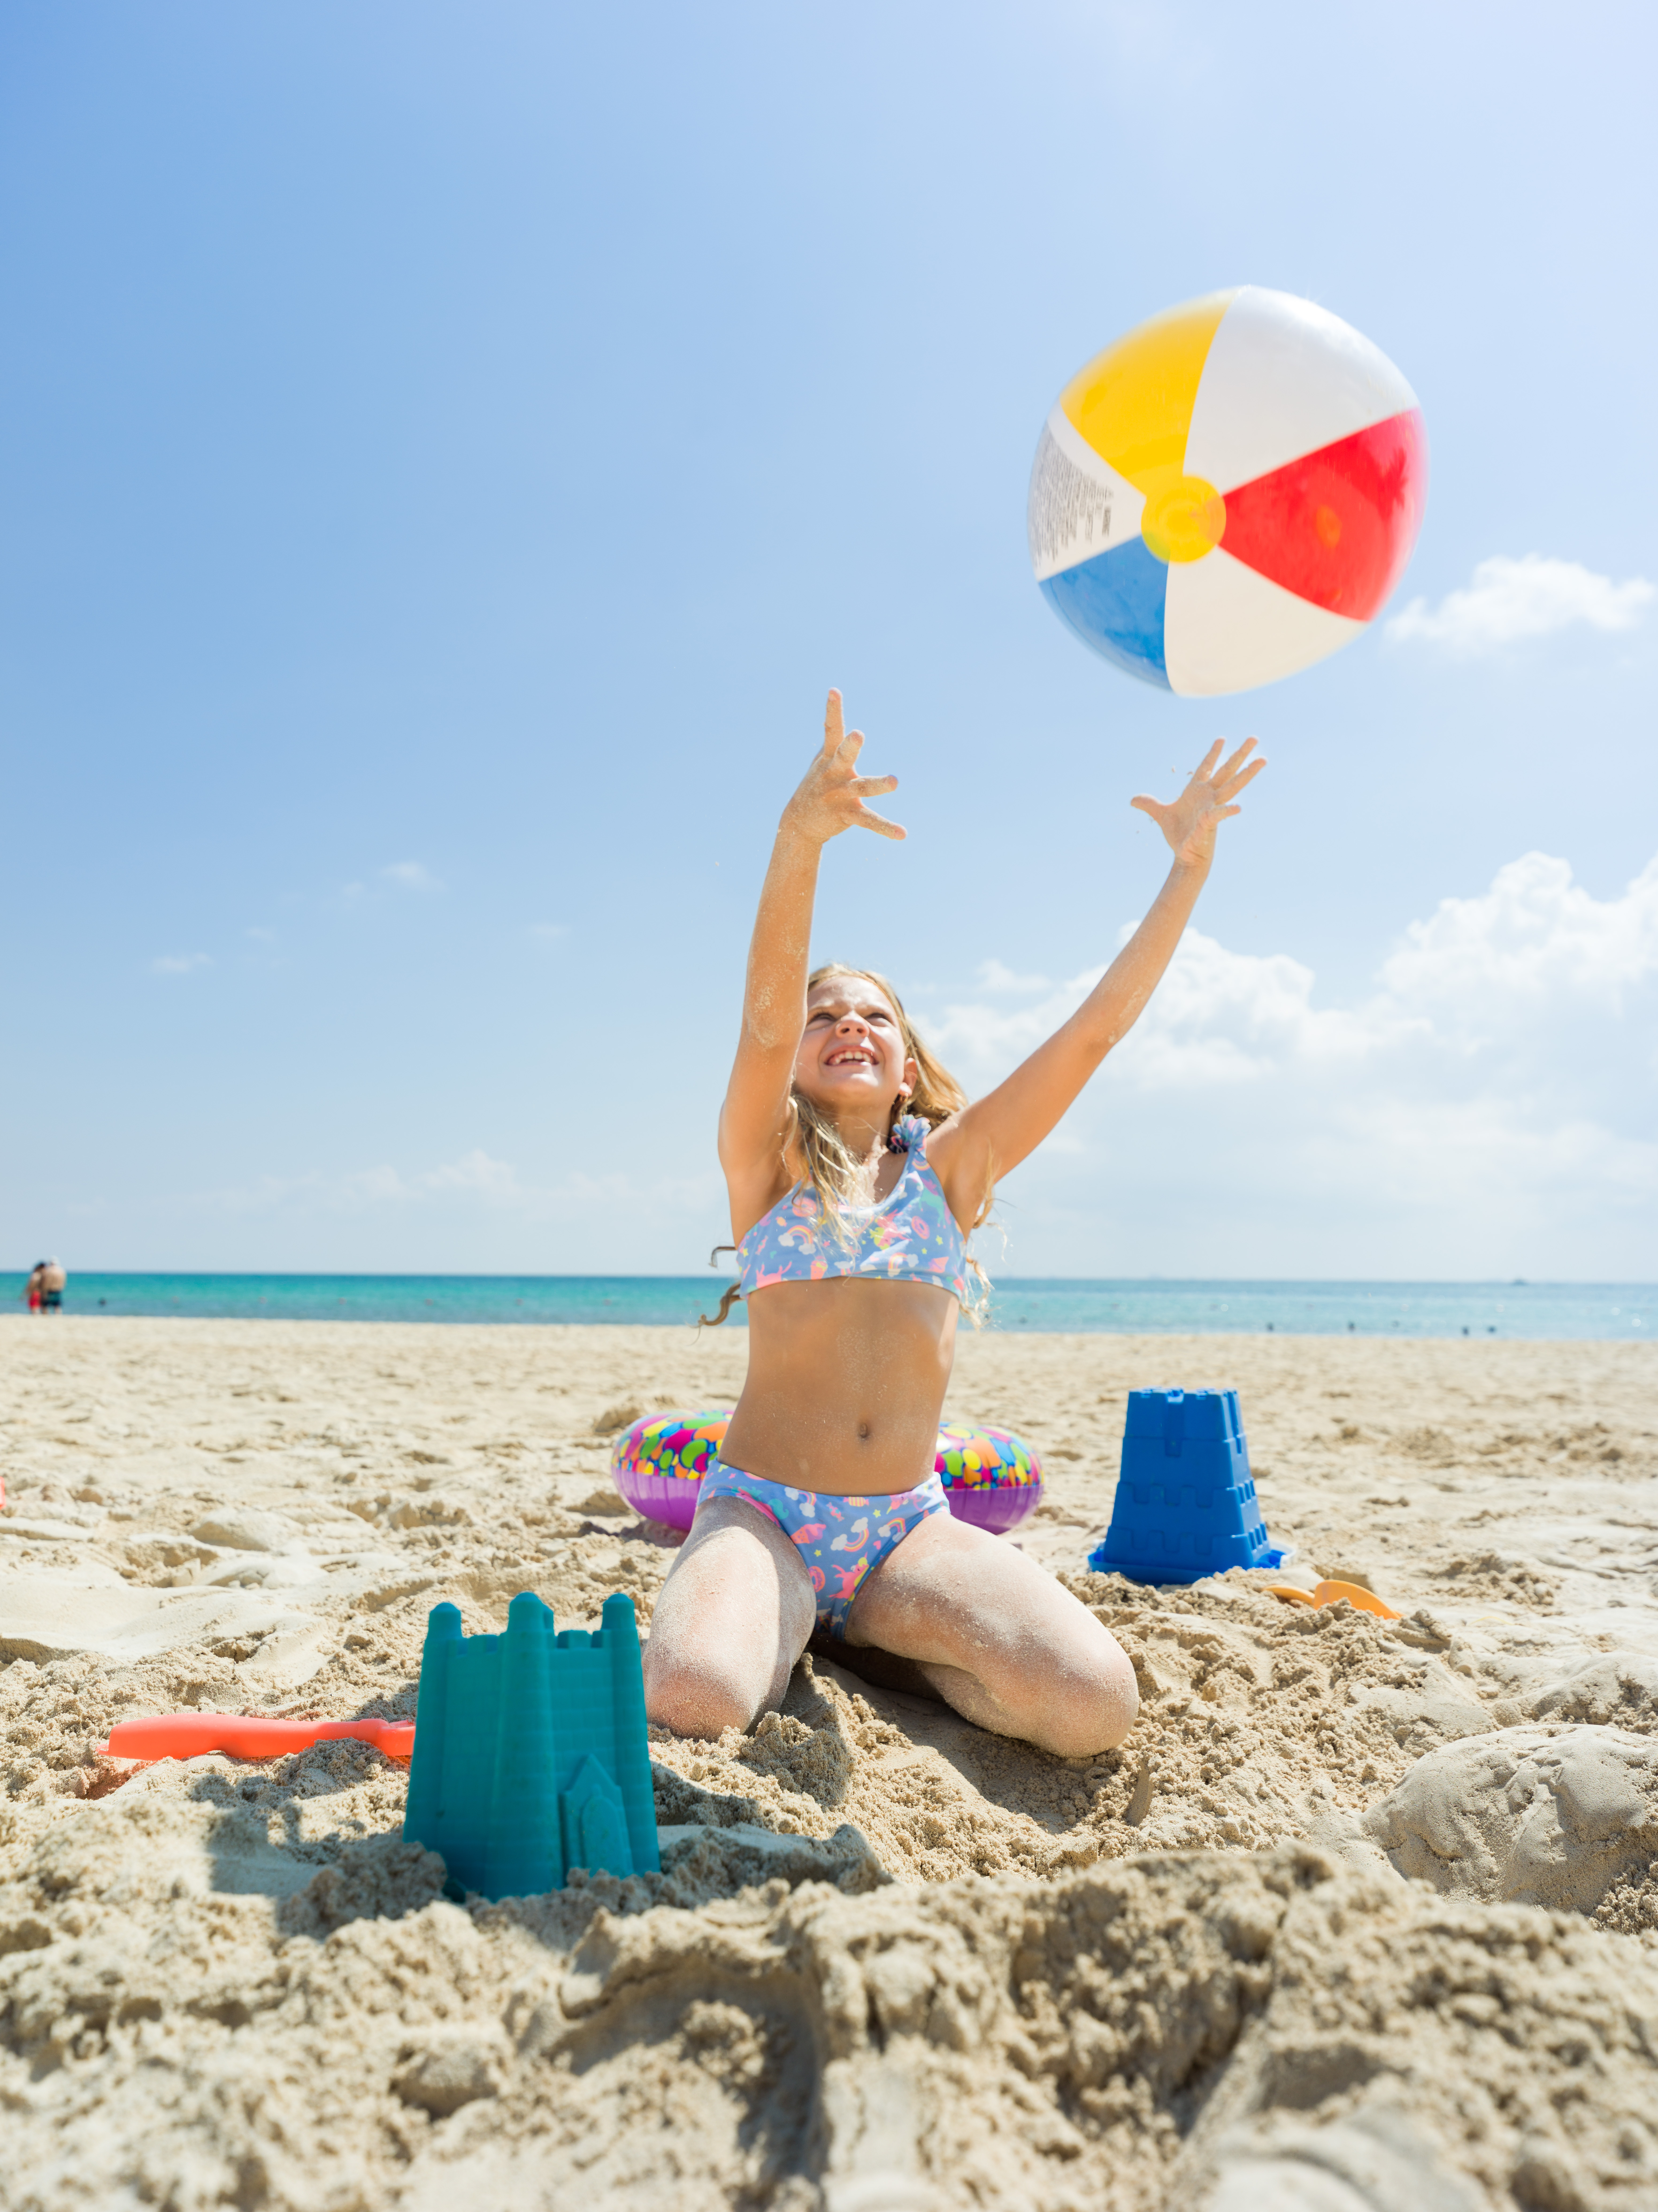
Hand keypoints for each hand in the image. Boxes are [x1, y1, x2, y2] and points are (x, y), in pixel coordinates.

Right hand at [780, 690, 905, 845]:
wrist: (799, 822)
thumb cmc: (816, 784)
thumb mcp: (820, 760)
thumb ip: (831, 738)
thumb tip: (830, 714)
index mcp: (829, 757)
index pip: (831, 729)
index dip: (832, 710)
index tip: (834, 691)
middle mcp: (834, 773)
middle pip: (844, 755)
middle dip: (851, 745)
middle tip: (858, 734)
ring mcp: (840, 794)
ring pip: (862, 787)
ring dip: (878, 784)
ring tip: (895, 781)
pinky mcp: (847, 814)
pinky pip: (869, 821)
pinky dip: (885, 828)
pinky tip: (902, 834)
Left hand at [1131, 737, 1264, 867]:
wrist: (1185, 855)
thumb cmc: (1179, 835)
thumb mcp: (1161, 815)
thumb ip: (1150, 804)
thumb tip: (1133, 799)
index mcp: (1197, 791)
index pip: (1207, 767)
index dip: (1213, 753)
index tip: (1222, 739)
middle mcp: (1209, 796)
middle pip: (1227, 770)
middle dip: (1239, 754)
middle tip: (1254, 738)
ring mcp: (1212, 808)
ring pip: (1233, 786)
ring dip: (1247, 773)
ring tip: (1263, 760)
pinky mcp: (1210, 823)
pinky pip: (1220, 815)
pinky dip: (1227, 811)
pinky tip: (1238, 807)